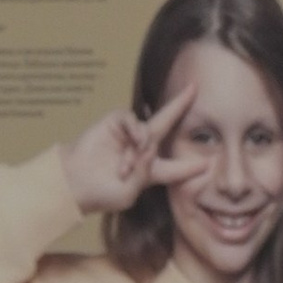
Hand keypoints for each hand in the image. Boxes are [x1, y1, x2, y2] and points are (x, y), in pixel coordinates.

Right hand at [59, 84, 195, 217]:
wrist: (74, 182)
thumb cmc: (102, 193)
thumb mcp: (129, 192)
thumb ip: (144, 173)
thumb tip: (150, 147)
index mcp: (150, 172)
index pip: (176, 168)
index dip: (192, 166)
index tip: (208, 163)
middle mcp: (142, 149)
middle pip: (167, 125)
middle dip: (180, 106)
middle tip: (194, 89)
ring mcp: (129, 134)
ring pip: (150, 131)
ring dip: (140, 149)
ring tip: (124, 166)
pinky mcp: (115, 123)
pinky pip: (134, 121)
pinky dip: (136, 132)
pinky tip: (132, 144)